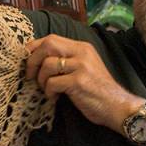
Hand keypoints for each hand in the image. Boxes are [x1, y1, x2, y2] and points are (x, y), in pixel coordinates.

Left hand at [24, 34, 141, 130]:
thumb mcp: (84, 67)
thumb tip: (37, 60)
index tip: (28, 61)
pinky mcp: (79, 82)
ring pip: (48, 64)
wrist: (117, 106)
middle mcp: (82, 52)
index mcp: (82, 47)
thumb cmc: (97, 90)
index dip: (34, 48)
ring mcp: (81, 66)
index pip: (51, 38)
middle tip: (31, 76)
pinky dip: (49, 92)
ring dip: (41, 80)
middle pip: (48, 45)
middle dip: (33, 61)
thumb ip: (67, 60)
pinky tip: (55, 97)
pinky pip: (52, 82)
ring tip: (47, 89)